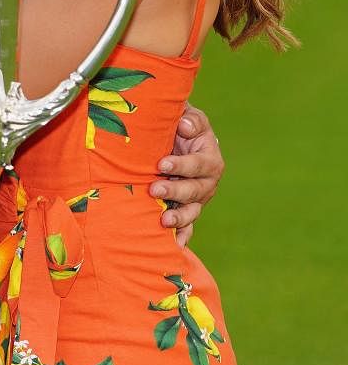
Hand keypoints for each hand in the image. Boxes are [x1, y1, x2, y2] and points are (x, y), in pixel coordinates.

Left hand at [149, 103, 223, 248]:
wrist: (175, 142)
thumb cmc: (180, 127)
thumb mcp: (188, 117)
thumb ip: (190, 120)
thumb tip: (185, 126)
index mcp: (209, 158)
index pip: (198, 163)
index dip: (181, 165)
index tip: (161, 164)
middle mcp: (207, 182)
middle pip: (194, 191)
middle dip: (174, 191)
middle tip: (154, 189)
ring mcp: (198, 200)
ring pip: (192, 212)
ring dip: (178, 218)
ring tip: (163, 221)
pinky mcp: (187, 211)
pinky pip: (187, 227)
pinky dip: (182, 237)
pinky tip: (175, 246)